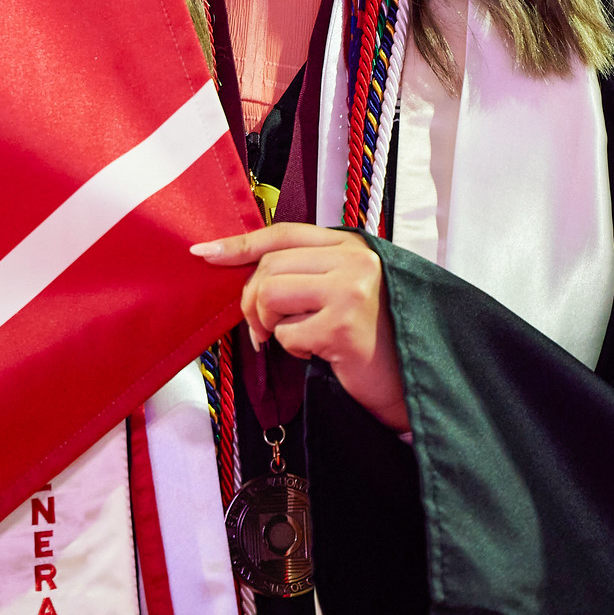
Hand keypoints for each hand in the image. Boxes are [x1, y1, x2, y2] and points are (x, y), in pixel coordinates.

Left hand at [192, 222, 409, 432]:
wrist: (408, 381)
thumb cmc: (368, 336)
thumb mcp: (339, 290)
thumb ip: (303, 272)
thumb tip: (240, 269)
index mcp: (350, 245)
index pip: (281, 233)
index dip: (239, 243)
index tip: (205, 253)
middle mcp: (354, 260)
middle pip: (268, 266)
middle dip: (252, 301)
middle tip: (262, 328)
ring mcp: (350, 290)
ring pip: (269, 294)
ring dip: (268, 324)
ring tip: (294, 338)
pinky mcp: (343, 325)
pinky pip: (286, 333)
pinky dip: (292, 348)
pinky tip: (318, 352)